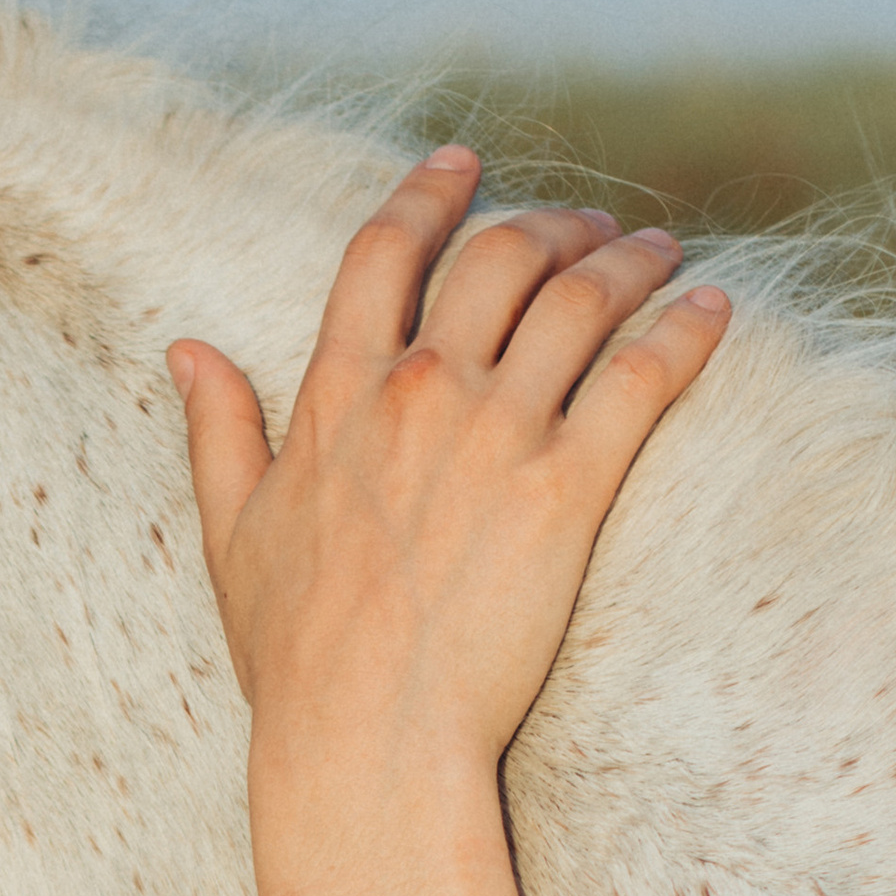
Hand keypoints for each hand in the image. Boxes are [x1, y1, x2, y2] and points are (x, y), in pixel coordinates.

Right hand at [170, 149, 728, 806]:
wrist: (366, 732)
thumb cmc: (293, 653)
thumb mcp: (230, 533)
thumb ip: (217, 430)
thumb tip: (185, 351)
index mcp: (336, 396)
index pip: (385, 252)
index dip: (427, 194)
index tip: (462, 162)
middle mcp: (420, 392)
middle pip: (500, 255)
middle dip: (549, 224)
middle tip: (584, 228)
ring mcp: (498, 433)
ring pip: (580, 298)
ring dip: (627, 259)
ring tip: (657, 254)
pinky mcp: (569, 485)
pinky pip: (643, 373)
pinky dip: (684, 328)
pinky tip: (710, 309)